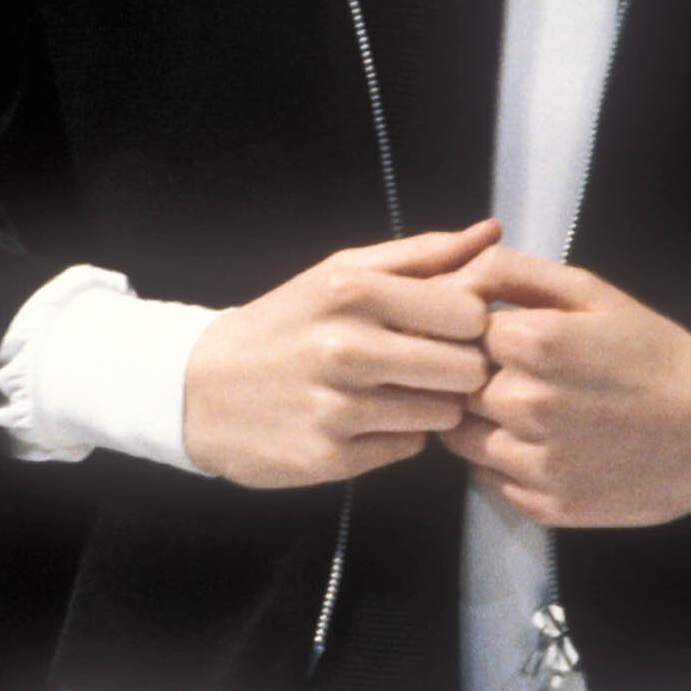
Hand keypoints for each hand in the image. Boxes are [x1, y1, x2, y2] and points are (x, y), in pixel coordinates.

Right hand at [182, 221, 498, 489]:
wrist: (198, 387)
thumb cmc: (287, 323)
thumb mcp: (341, 272)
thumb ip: (422, 254)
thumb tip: (492, 231)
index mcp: (353, 291)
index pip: (470, 314)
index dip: (469, 323)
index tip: (446, 327)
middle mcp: (346, 349)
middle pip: (468, 369)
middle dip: (458, 368)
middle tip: (428, 364)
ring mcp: (337, 408)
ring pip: (444, 415)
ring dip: (430, 404)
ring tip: (395, 390)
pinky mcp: (330, 458)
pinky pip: (409, 448)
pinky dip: (398, 435)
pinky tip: (367, 419)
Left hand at [441, 249, 690, 527]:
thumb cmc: (653, 353)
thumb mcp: (591, 292)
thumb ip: (510, 273)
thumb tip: (447, 276)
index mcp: (534, 343)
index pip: (458, 332)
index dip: (479, 333)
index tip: (508, 339)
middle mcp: (525, 405)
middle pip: (458, 385)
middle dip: (480, 376)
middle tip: (526, 376)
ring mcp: (535, 461)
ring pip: (461, 437)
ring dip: (483, 422)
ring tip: (533, 410)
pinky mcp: (546, 505)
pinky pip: (488, 479)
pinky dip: (503, 462)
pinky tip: (546, 444)